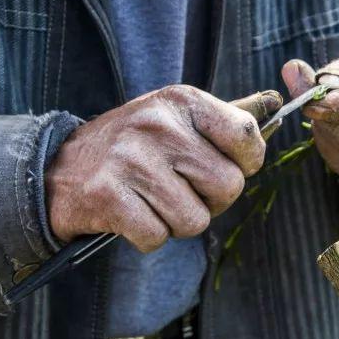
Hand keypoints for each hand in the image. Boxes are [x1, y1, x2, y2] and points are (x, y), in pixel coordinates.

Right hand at [46, 86, 281, 251]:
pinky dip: (149, 236)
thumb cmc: (135, 146)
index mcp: (183, 101)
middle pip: (229, 186)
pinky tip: (133, 214)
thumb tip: (277, 105)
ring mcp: (131, 160)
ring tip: (154, 200)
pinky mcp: (108, 196)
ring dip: (179, 221)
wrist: (62, 169)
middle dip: (212, 200)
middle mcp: (159, 125)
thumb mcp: (177, 118)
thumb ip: (227, 117)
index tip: (223, 165)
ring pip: (196, 220)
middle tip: (183, 189)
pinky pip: (158, 237)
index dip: (245, 164)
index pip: (247, 136)